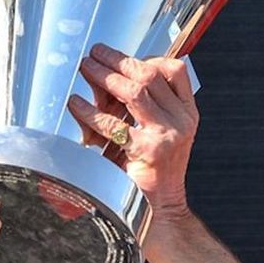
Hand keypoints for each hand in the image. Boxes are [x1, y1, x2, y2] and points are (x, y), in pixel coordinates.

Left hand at [67, 44, 196, 224]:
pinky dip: (90, 111)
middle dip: (119, 61)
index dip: (148, 57)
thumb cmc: (152, 170)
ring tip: (85, 68)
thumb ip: (140, 107)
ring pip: (135, 92)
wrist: (161, 208)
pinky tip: (75, 104)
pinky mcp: (147, 152)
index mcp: (188, 113)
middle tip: (95, 53)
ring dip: (105, 76)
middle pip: (150, 76)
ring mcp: (167, 136)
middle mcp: (181, 121)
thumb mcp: (156, 133)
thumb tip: (104, 78)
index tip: (123, 56)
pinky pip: (113, 124)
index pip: (175, 71)